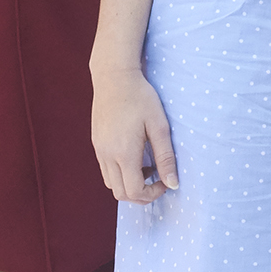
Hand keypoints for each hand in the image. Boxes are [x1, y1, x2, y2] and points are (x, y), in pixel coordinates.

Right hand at [92, 65, 178, 200]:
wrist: (114, 77)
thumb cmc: (140, 97)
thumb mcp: (159, 126)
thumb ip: (166, 157)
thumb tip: (173, 184)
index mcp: (124, 152)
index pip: (134, 191)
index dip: (152, 193)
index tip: (165, 181)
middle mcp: (107, 155)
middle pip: (121, 194)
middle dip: (141, 194)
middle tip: (158, 180)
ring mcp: (99, 150)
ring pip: (111, 184)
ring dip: (129, 185)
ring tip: (146, 167)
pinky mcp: (96, 143)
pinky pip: (106, 171)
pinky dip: (120, 174)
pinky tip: (134, 157)